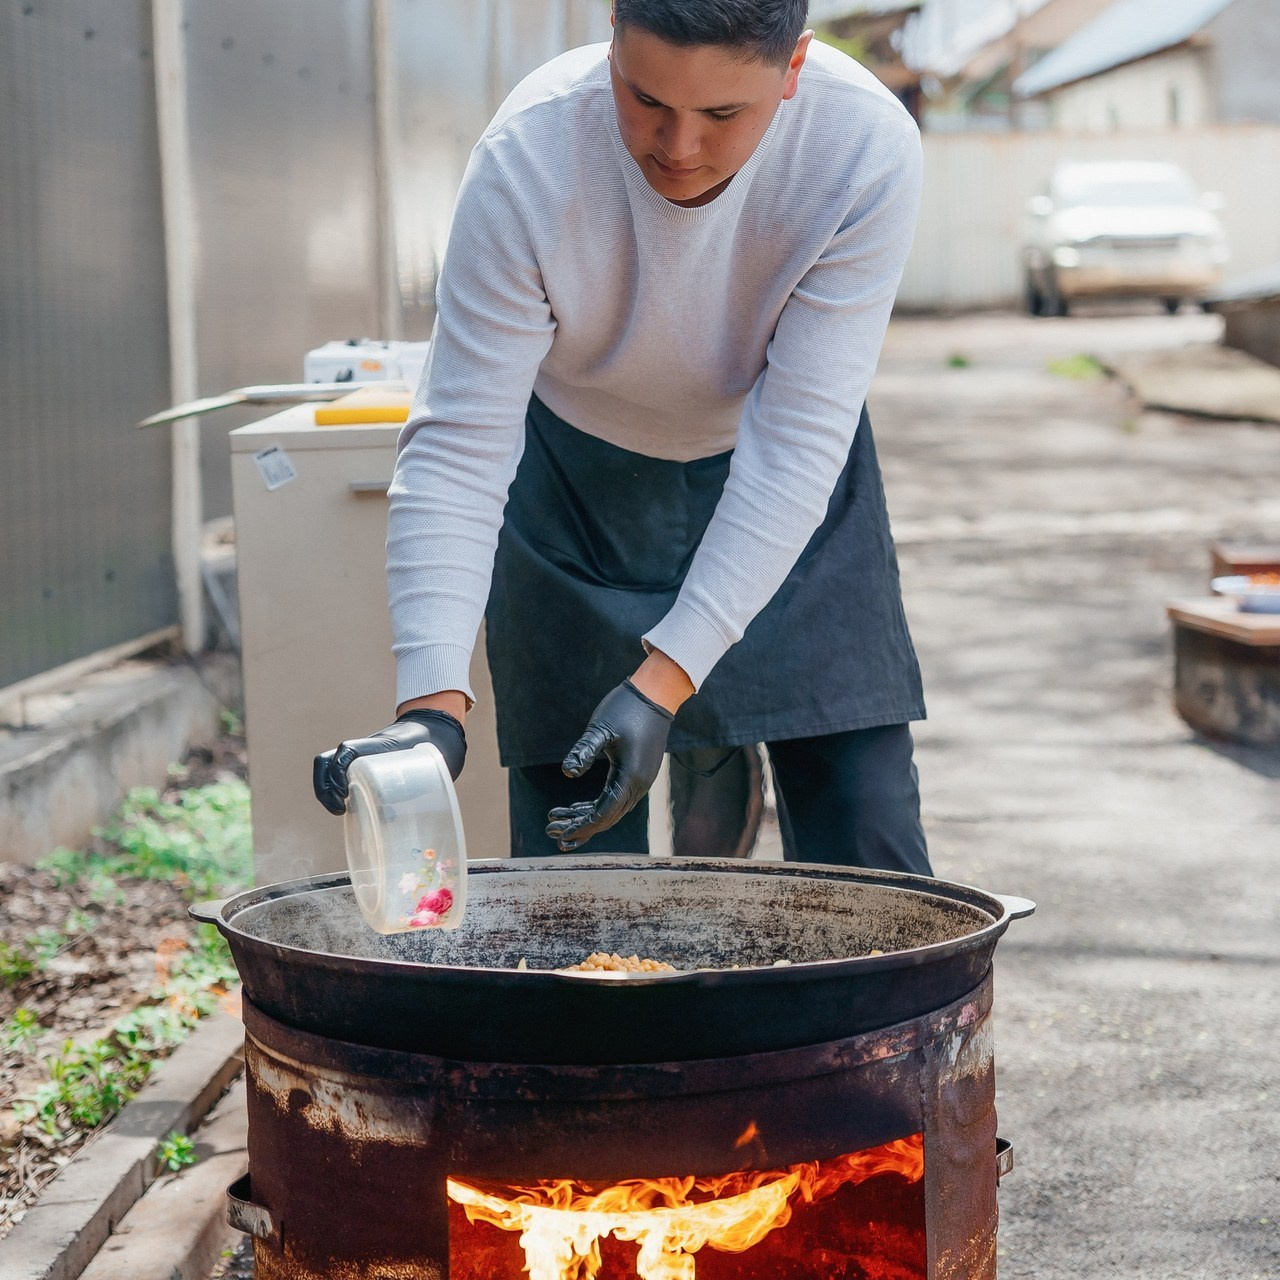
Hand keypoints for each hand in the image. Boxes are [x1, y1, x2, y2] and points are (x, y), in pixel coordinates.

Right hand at [313, 709, 466, 815]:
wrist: (429, 732)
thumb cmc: (426, 750)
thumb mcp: (422, 766)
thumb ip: (412, 786)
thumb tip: (395, 817)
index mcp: (375, 745)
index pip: (347, 750)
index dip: (337, 772)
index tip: (345, 794)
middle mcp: (361, 749)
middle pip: (326, 761)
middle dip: (324, 787)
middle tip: (339, 809)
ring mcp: (357, 755)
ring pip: (327, 766)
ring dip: (325, 789)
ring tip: (339, 810)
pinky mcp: (359, 764)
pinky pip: (336, 772)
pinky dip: (333, 788)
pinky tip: (347, 806)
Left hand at [546, 681, 672, 850]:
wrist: (656, 693)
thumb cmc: (626, 708)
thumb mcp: (600, 729)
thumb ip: (584, 751)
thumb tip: (567, 772)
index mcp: (630, 776)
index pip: (604, 812)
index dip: (582, 825)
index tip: (559, 832)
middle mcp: (639, 784)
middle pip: (607, 816)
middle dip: (579, 827)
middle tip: (550, 832)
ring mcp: (641, 779)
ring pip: (611, 809)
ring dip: (584, 817)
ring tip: (556, 820)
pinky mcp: (638, 772)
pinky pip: (615, 797)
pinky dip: (595, 804)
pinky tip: (576, 806)